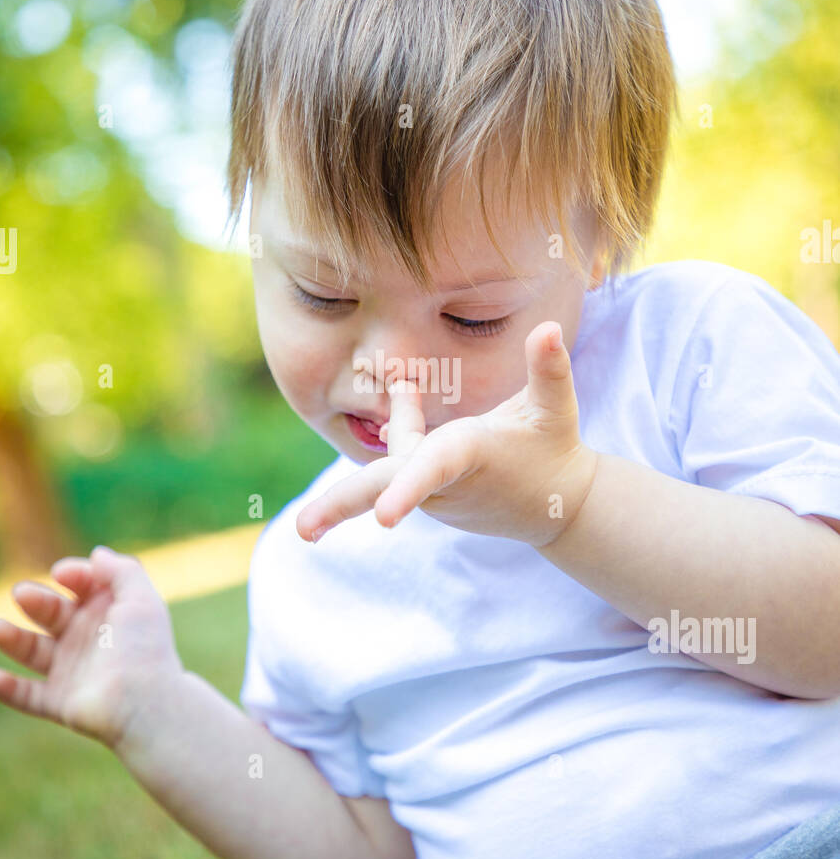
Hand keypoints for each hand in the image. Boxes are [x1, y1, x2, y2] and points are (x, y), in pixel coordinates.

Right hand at [0, 545, 183, 749]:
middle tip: (22, 594)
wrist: (145, 703)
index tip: (61, 573)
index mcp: (109, 613)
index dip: (73, 575)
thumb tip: (97, 554)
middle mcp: (88, 640)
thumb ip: (122, 571)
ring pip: (34, 651)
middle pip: (52, 613)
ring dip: (12, 639)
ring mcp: (72, 671)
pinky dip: (8, 690)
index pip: (82, 586)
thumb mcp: (141, 600)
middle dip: (36, 600)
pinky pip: (28, 696)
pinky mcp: (61, 702)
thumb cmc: (144, 648)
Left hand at [296, 321, 599, 549]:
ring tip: (402, 384)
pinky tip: (406, 387)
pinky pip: (401, 460)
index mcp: (470, 457)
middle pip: (383, 489)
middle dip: (340, 506)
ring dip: (395, 420)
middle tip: (301, 530)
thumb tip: (550, 328)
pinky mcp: (429, 495)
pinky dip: (401, 426)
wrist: (558, 508)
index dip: (406, 490)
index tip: (382, 518)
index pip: (432, 471)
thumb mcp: (557, 407)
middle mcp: (443, 481)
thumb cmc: (554, 448)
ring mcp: (432, 494)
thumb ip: (551, 369)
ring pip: (390, 458)